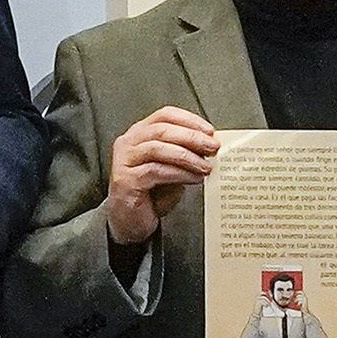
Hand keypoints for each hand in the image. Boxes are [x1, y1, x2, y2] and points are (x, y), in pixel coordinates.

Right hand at [103, 106, 218, 245]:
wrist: (130, 222)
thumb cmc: (150, 193)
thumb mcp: (171, 167)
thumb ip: (184, 154)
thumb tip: (209, 146)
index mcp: (139, 133)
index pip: (164, 115)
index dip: (189, 120)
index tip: (210, 131)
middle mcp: (128, 143)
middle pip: (162, 130)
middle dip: (192, 137)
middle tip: (212, 147)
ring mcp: (124, 161)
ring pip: (158, 148)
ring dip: (187, 157)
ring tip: (205, 166)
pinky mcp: (125, 180)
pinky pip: (156, 171)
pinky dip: (179, 173)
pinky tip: (194, 178)